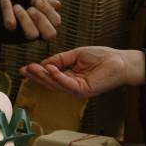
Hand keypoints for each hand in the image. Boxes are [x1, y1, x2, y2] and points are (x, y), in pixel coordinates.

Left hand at [0, 0, 63, 43]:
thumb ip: (42, 2)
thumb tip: (58, 5)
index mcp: (42, 22)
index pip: (56, 22)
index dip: (49, 11)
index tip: (36, 0)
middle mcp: (35, 31)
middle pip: (50, 35)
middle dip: (42, 19)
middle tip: (30, 8)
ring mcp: (21, 35)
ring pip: (32, 34)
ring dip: (26, 17)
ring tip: (17, 6)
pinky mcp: (7, 34)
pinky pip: (11, 25)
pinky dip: (8, 9)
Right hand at [20, 46, 143, 98]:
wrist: (121, 61)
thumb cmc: (103, 57)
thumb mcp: (76, 55)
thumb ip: (60, 60)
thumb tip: (45, 63)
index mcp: (71, 77)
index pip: (50, 77)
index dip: (37, 73)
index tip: (24, 69)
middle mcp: (72, 86)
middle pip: (50, 83)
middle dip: (36, 76)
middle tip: (25, 69)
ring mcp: (77, 90)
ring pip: (55, 85)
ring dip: (43, 76)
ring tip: (33, 67)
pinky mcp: (83, 91)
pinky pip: (66, 84)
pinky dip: (57, 76)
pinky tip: (50, 69)